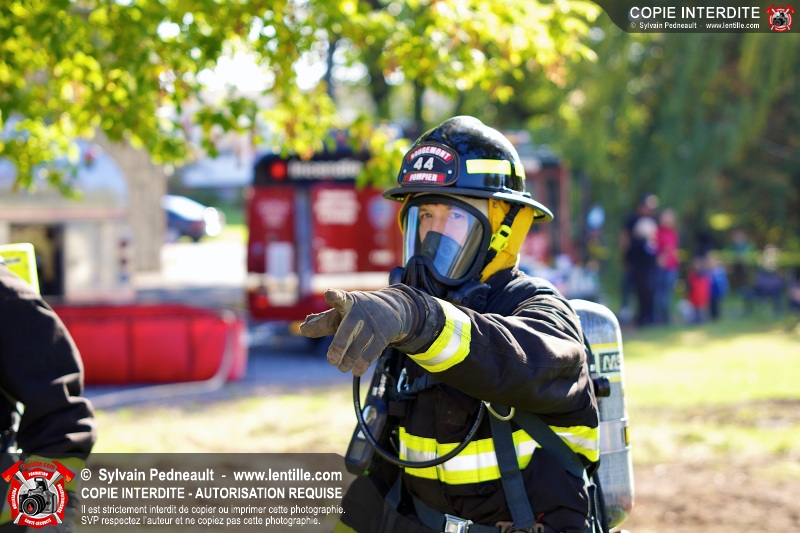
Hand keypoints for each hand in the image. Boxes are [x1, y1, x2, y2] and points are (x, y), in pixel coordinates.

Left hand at [299, 287, 415, 375]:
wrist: (393, 308)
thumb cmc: (358, 312)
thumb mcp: (340, 313)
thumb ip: (322, 322)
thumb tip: (303, 330)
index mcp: (347, 302)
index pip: (340, 297)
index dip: (334, 296)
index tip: (329, 294)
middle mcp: (360, 310)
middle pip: (348, 327)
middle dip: (339, 345)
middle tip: (331, 360)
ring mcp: (373, 322)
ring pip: (360, 342)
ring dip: (349, 358)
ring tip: (342, 368)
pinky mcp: (384, 334)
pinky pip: (373, 350)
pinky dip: (363, 363)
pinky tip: (356, 371)